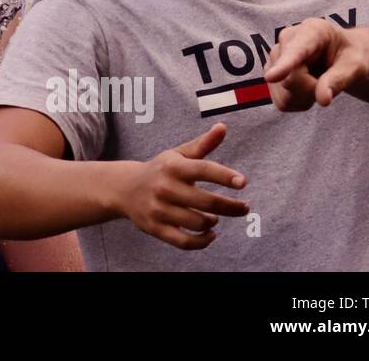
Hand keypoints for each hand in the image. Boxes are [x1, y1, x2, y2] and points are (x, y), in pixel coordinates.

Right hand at [114, 123, 247, 249]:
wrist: (123, 188)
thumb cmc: (160, 170)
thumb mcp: (177, 155)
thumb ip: (203, 144)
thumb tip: (223, 127)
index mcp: (172, 167)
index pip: (203, 170)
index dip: (225, 176)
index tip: (243, 182)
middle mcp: (165, 187)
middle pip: (206, 201)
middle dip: (231, 206)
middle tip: (244, 207)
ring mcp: (159, 209)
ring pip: (198, 222)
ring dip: (213, 220)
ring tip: (216, 216)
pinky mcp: (155, 228)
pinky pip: (184, 242)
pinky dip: (203, 241)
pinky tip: (210, 234)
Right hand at [264, 18, 368, 110]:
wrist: (341, 54)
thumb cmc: (350, 55)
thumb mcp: (356, 65)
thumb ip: (340, 79)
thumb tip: (322, 99)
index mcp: (312, 31)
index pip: (296, 51)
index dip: (283, 64)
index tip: (271, 77)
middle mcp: (286, 40)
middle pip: (291, 80)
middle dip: (311, 89)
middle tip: (329, 81)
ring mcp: (274, 57)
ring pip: (285, 94)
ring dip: (306, 97)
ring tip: (318, 81)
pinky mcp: (270, 74)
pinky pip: (282, 101)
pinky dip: (299, 101)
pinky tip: (308, 87)